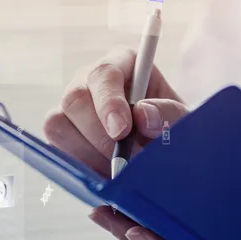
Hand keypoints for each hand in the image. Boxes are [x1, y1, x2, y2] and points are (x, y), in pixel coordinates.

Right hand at [44, 48, 183, 177]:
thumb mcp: (184, 119)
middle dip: (97, 135)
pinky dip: (80, 166)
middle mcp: (90, 81)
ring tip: (119, 170)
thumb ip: (170, 113)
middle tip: (123, 162)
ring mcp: (72, 109)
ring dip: (87, 154)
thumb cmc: (173, 127)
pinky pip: (56, 149)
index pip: (104, 73)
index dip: (109, 102)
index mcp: (122, 64)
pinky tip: (104, 174)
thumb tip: (142, 115)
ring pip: (58, 124)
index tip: (122, 131)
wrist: (166, 151)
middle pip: (74, 98)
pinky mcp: (63, 135)